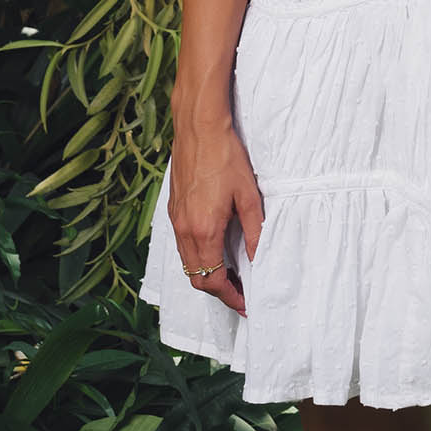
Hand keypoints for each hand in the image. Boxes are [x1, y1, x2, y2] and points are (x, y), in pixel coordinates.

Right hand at [169, 112, 263, 317]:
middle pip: (196, 278)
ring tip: (231, 274)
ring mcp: (175, 220)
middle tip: (241, 292)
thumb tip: (258, 259)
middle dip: (218, 290)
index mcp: (204, 231)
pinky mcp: (172, 209)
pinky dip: (197, 256)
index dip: (230, 296)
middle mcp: (184, 230)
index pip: (212, 280)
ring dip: (206, 274)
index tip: (245, 303)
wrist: (199, 127)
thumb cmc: (226, 157)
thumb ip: (254, 231)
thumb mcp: (249, 196)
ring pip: (187, 263)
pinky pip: (182, 245)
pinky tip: (215, 249)